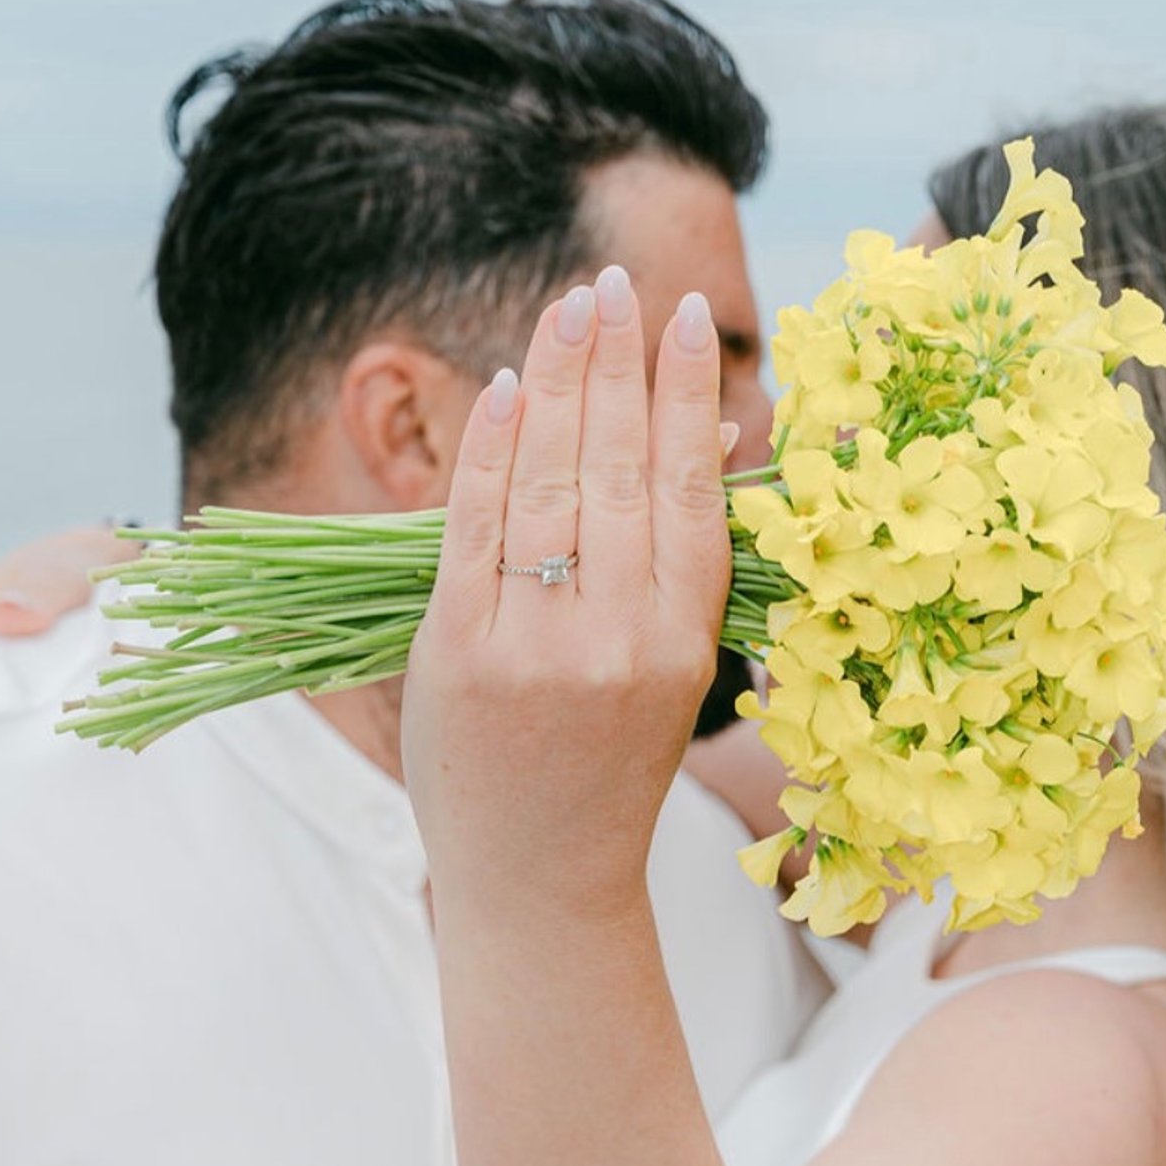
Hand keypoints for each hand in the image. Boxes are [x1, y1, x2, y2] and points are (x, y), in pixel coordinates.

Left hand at [403, 267, 730, 921]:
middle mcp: (619, 639)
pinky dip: (491, 451)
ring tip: (567, 312)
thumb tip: (704, 441)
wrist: (541, 881)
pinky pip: (475, 529)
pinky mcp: (461, 655)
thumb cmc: (609, 770)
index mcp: (684, 641)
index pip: (688, 489)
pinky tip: (507, 389)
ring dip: (556, 383)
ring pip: (550, 484)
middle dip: (615, 364)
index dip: (685, 396)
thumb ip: (679, 564)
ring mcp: (537, 647)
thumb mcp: (672, 670)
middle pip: (617, 469)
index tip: (682, 319)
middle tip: (612, 284)